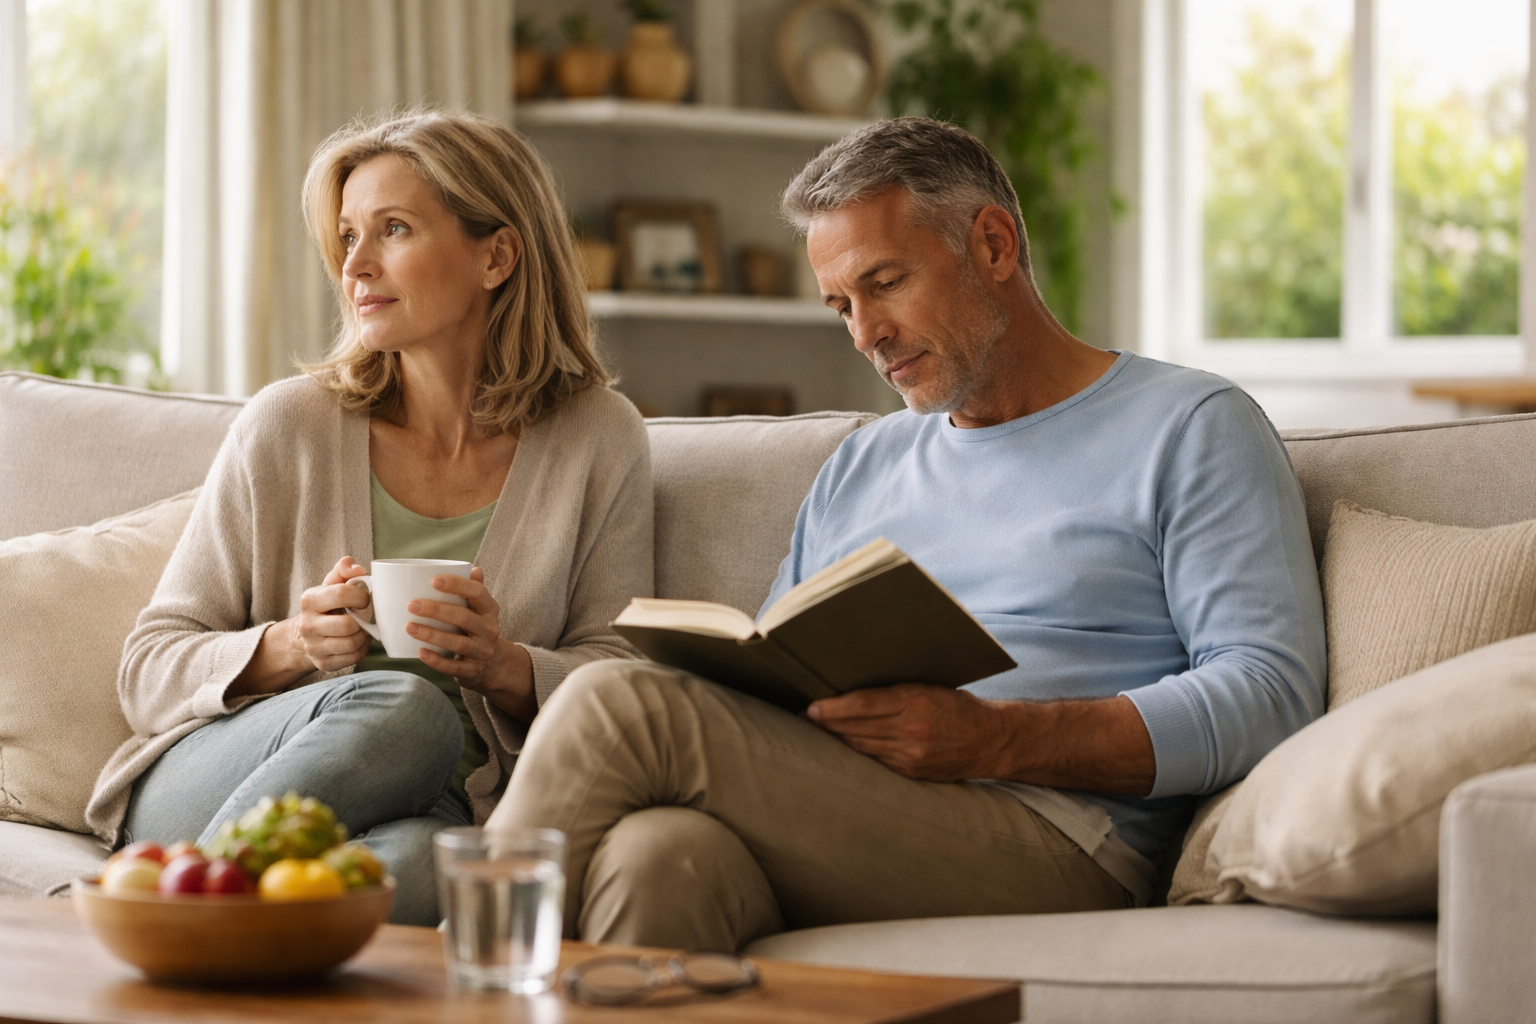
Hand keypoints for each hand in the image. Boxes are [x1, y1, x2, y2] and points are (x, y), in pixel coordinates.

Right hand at [290, 556, 372, 671]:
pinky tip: (360, 641)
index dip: (361, 596)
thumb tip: (357, 567)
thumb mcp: (330, 585)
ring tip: (364, 628)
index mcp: (310, 600)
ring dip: (364, 636)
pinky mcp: (323, 663)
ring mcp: (314, 647)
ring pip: (351, 643)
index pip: (341, 594)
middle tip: (366, 616)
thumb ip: (343, 571)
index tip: (365, 599)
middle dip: (363, 620)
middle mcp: (308, 625)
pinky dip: (362, 649)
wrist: (305, 635)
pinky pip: (352, 658)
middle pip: (347, 625)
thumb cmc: (325, 606)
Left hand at [406, 567, 536, 721]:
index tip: (433, 581)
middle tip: (412, 605)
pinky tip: (420, 652)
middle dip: (436, 610)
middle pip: (464, 618)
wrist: (494, 665)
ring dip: (432, 635)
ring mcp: (481, 651)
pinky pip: (454, 667)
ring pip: (457, 643)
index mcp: (489, 610)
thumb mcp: (482, 610)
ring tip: (410, 627)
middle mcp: (489, 630)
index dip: (457, 586)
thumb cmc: (478, 629)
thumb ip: (475, 590)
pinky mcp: (472, 671)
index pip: (478, 593)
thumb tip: (473, 569)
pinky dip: (436, 661)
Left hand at [806, 684, 1013, 781]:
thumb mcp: (929, 687)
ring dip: (837, 739)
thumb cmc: (958, 706)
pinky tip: (845, 745)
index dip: (833, 708)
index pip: (863, 704)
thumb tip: (855, 686)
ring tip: (817, 730)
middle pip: (856, 728)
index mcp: (916, 702)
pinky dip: (858, 752)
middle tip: (805, 717)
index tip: (812, 707)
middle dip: (827, 724)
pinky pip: (875, 762)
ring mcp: (910, 755)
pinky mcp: (911, 772)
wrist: (991, 741)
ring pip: (861, 747)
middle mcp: (911, 731)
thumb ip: (896, 689)